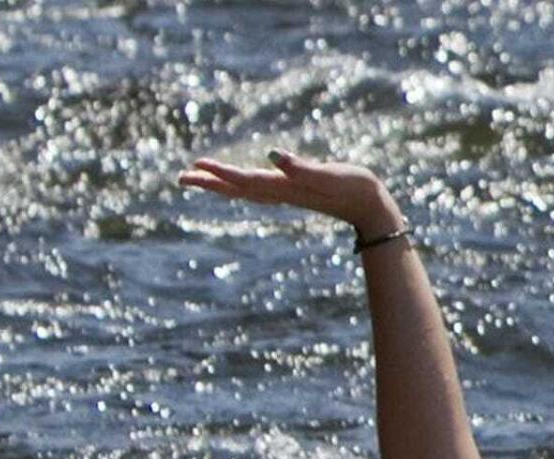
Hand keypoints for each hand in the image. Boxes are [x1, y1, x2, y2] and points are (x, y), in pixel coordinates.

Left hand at [180, 150, 401, 237]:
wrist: (373, 209)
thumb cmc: (356, 189)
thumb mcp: (331, 175)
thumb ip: (302, 167)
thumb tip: (272, 155)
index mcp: (286, 187)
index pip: (245, 180)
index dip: (220, 173)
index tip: (195, 166)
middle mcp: (281, 192)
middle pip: (237, 189)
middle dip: (209, 183)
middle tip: (180, 178)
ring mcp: (287, 194)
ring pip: (244, 190)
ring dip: (220, 184)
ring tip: (198, 177)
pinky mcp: (294, 192)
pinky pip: (257, 188)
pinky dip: (240, 184)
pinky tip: (237, 180)